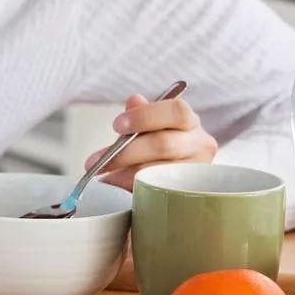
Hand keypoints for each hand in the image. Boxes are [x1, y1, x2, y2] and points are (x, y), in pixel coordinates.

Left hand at [85, 94, 217, 190]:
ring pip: (158, 172)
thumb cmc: (155, 143)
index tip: (116, 125)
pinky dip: (131, 188)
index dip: (145, 116)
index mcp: (190, 121)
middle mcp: (200, 145)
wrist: (172, 175)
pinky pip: (156, 192)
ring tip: (102, 176)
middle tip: (95, 161)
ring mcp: (197, 172)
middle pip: (163, 145)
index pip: (176, 111)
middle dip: (125, 152)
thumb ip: (141, 113)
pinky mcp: (187, 194)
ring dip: (124, 174)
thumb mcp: (148, 125)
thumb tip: (134, 100)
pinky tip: (115, 187)